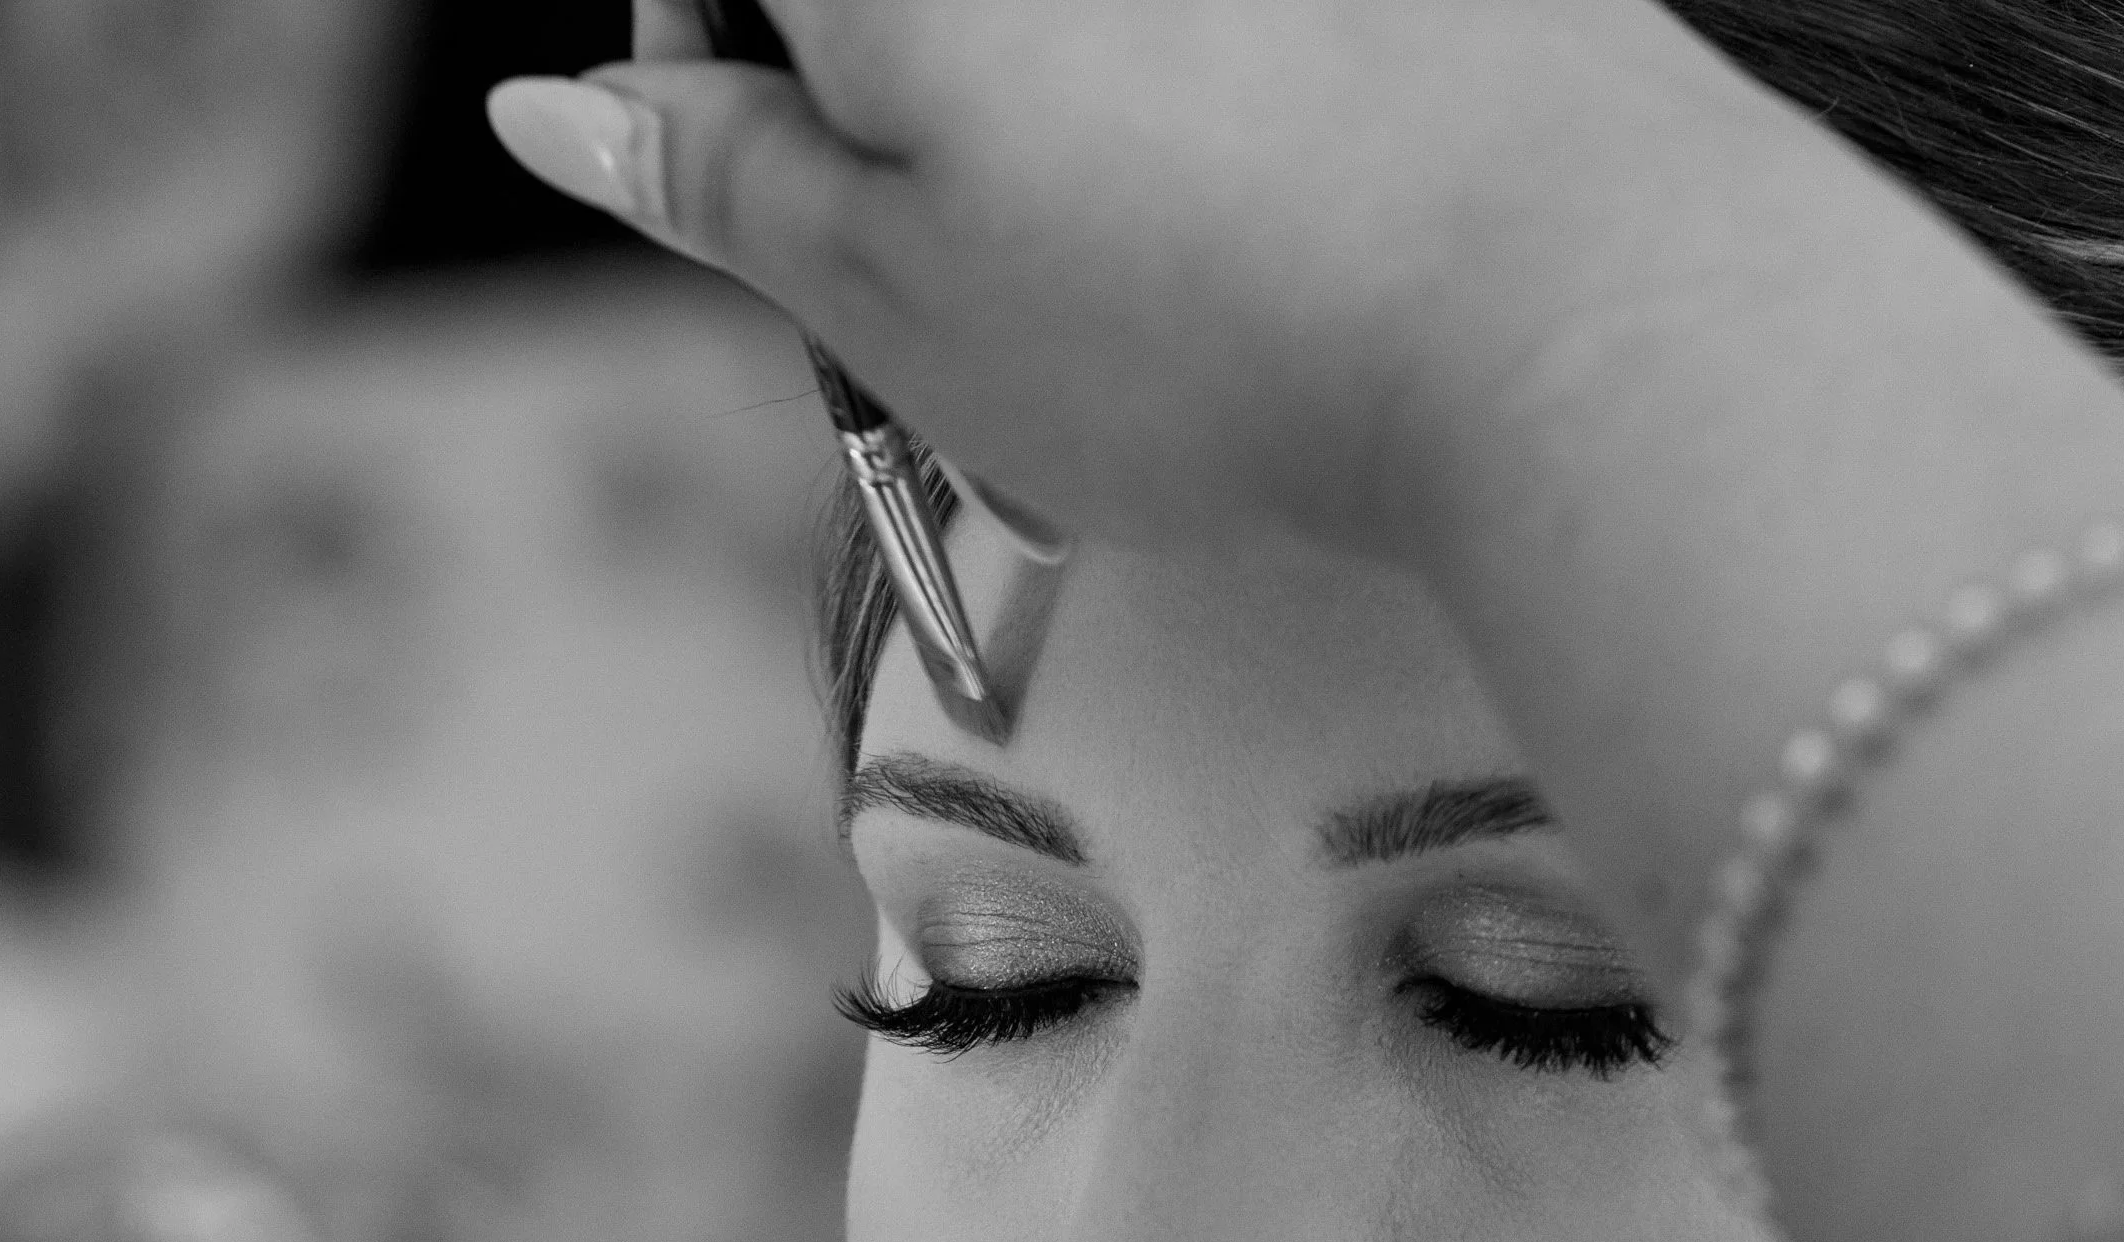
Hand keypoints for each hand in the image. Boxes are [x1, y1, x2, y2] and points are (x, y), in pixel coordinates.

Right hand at [489, 0, 1862, 561]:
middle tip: (971, 243)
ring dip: (1054, 85)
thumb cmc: (1204, 327)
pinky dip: (1200, 72)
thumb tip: (558, 110)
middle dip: (894, 82)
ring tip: (1141, 233)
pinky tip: (1268, 176)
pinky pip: (1217, 25)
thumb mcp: (892, 303)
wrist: (1566, 309)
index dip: (709, 58)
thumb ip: (711, 178)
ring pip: (1068, 15)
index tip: (774, 174)